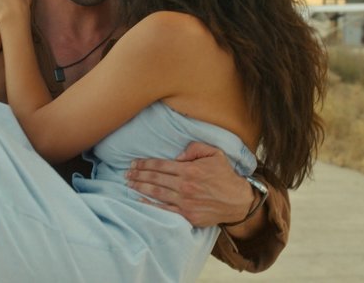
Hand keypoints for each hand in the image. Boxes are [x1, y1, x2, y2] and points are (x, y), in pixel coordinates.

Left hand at [125, 141, 254, 226]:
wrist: (237, 201)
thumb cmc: (225, 175)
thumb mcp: (214, 153)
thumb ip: (195, 148)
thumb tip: (177, 156)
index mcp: (190, 169)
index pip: (161, 165)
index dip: (145, 164)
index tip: (134, 163)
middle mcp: (185, 186)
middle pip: (155, 179)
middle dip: (138, 175)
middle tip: (126, 173)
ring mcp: (185, 201)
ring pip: (157, 193)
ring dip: (140, 187)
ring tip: (129, 183)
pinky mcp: (187, 214)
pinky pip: (165, 209)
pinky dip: (150, 204)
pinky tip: (140, 199)